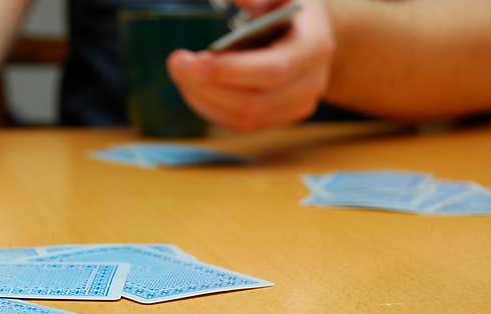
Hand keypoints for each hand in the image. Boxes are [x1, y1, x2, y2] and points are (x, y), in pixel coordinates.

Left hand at [167, 0, 334, 131]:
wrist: (312, 32)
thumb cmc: (289, 6)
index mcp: (313, 47)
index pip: (273, 71)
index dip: (231, 71)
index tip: (195, 60)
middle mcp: (310, 83)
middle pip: (254, 103)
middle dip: (208, 87)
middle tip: (177, 63)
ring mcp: (297, 106)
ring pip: (244, 119)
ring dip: (205, 99)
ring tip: (182, 72)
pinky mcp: (279, 118)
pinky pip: (240, 123)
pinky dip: (211, 106)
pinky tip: (195, 86)